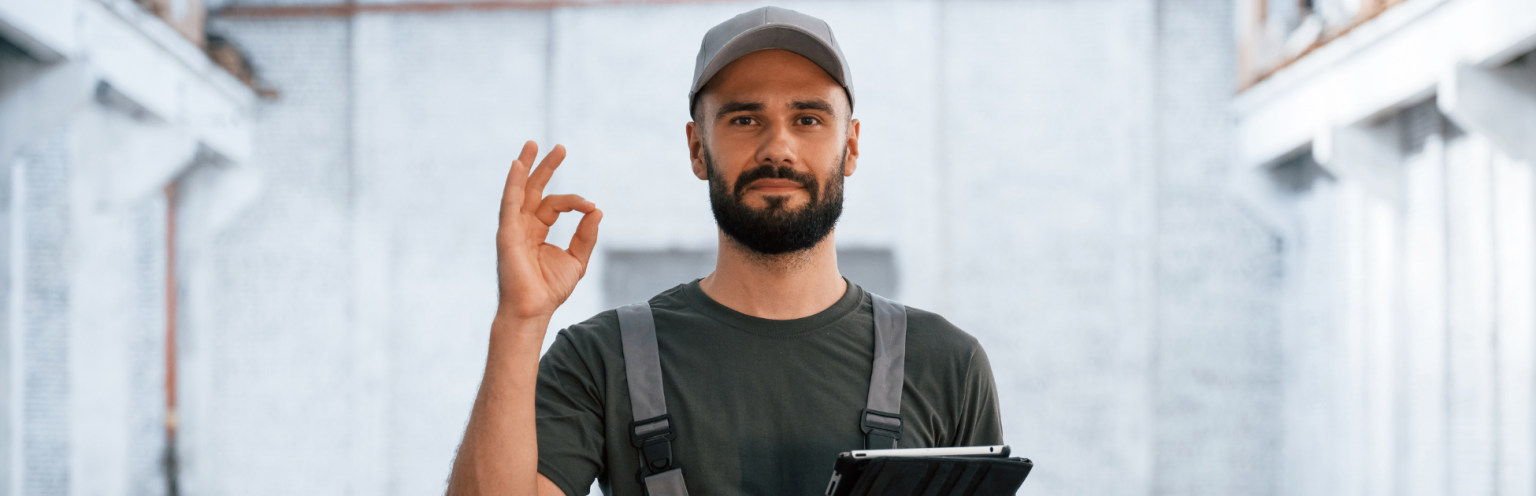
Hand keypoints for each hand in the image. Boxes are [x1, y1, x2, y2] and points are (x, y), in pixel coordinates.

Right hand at [495, 141, 602, 320]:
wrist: (534, 309)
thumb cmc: (550, 290)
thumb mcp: (576, 259)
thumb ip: (586, 235)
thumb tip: (597, 210)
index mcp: (536, 231)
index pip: (554, 205)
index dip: (574, 202)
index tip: (591, 207)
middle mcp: (522, 226)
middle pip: (533, 190)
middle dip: (545, 167)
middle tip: (560, 147)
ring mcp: (512, 228)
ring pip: (519, 191)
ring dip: (526, 166)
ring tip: (533, 144)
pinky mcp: (506, 233)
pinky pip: (509, 203)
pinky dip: (512, 183)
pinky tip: (517, 165)